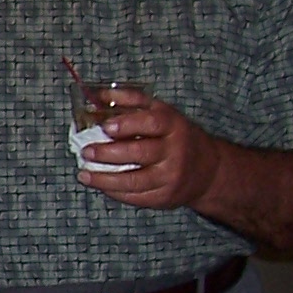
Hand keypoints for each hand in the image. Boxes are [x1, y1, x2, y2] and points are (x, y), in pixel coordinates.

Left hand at [78, 90, 221, 211]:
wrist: (208, 169)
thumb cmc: (177, 137)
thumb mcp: (162, 113)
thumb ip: (132, 101)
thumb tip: (99, 95)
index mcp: (174, 126)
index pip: (152, 123)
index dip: (127, 124)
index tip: (105, 127)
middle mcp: (175, 152)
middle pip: (140, 153)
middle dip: (108, 154)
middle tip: (86, 152)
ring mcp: (171, 176)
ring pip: (135, 180)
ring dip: (105, 179)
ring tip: (84, 175)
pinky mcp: (165, 197)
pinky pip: (136, 197)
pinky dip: (114, 192)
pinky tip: (101, 185)